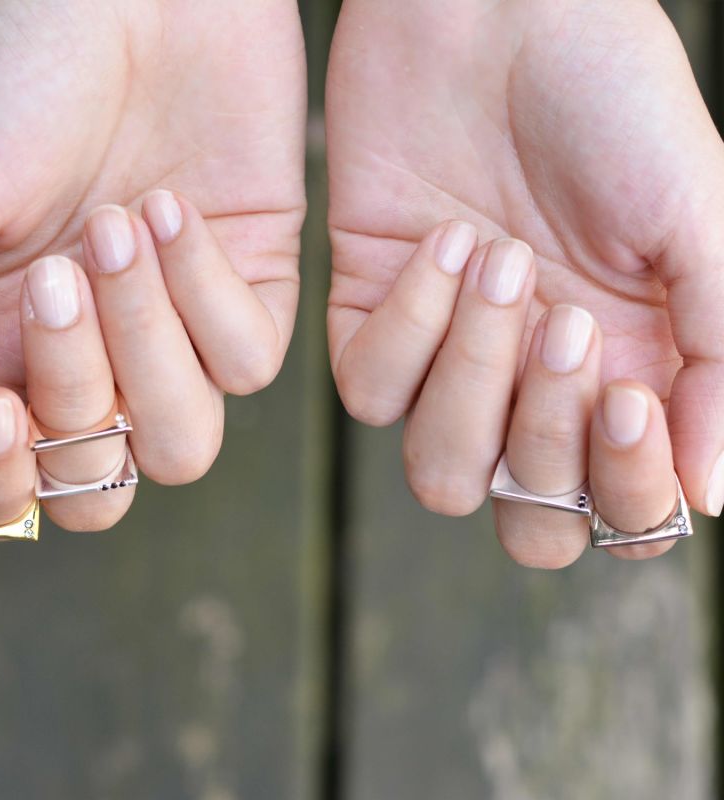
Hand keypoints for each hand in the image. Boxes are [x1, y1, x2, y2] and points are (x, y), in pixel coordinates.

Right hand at [0, 0, 306, 528]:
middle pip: (101, 488)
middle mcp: (97, 363)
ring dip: (145, 345)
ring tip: (112, 230)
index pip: (11, 487)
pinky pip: (249, 362)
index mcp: (6, 355)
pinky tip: (172, 208)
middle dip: (77, 400)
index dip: (1, 478)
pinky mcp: (254, 300)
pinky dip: (207, 291)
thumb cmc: (25, 80)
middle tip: (53, 284)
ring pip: (182, 444)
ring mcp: (179, 340)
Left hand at [326, 0, 723, 565]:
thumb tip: (713, 493)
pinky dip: (406, 328)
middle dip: (546, 443)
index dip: (624, 488)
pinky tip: (441, 243)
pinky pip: (370, 393)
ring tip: (502, 262)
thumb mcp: (697, 217)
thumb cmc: (607, 98)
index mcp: (624, 377)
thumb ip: (719, 357)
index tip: (629, 397)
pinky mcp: (371, 321)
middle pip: (526, 521)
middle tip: (567, 322)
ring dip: (474, 381)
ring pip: (440, 475)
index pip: (623, 511)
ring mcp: (448, 363)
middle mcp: (533, 389)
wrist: (492, 12)